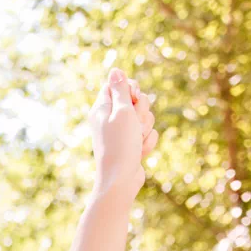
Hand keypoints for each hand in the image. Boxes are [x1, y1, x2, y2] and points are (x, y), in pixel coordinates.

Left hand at [89, 67, 157, 201]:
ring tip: (135, 141)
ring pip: (144, 117)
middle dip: (141, 110)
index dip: (130, 87)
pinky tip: (138, 153)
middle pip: (135, 99)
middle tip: (134, 123)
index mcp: (102, 108)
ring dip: (145, 128)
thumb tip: (115, 70)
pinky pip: (147, 134)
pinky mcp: (132, 144)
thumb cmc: (120, 145)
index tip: (134, 96)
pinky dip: (146, 142)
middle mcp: (110, 119)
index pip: (116, 84)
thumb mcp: (121, 112)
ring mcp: (122, 132)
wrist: (121, 180)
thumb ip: (120, 89)